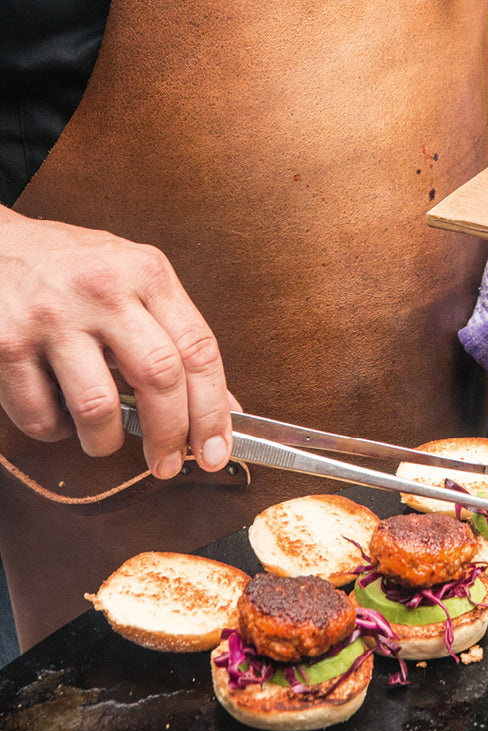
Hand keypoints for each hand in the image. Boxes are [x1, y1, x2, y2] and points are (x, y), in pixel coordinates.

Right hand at [0, 208, 234, 478]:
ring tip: (104, 441)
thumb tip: (222, 409)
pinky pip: (40, 414)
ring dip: (105, 441)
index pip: (199, 349)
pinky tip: (60, 417)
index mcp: (148, 274)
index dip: (213, 409)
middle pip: (159, 378)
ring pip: (97, 407)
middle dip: (170, 434)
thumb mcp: (136, 280)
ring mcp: (53, 316)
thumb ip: (178, 337)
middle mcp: (104, 290)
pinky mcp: (5, 343)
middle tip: (167, 463)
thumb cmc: (73, 266)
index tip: (216, 449)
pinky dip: (55, 431)